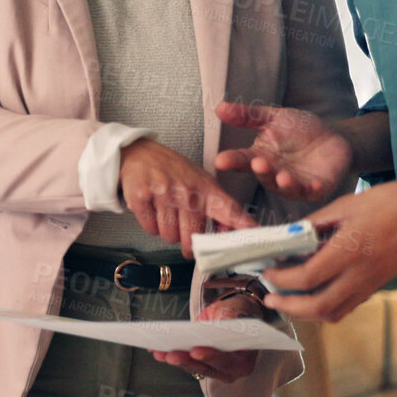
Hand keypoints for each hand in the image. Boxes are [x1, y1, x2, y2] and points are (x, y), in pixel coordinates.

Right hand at [118, 139, 256, 256]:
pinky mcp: (141, 197)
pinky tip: (152, 210)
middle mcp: (187, 191)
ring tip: (165, 213)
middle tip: (183, 231)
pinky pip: (150, 229)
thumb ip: (216, 208)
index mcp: (207, 188)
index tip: (256, 238)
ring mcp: (163, 193)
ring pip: (169, 236)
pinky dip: (150, 225)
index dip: (243, 227)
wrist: (139, 153)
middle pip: (191, 237)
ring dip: (166, 232)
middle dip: (186, 242)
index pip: (230, 211)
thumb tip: (228, 234)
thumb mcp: (200, 183)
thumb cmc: (173, 171)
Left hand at [149, 294, 262, 383]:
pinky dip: (171, 356)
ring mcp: (215, 370)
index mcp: (244, 359)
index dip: (211, 356)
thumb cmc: (237, 314)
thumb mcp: (237, 312)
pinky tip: (157, 350)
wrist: (232, 315)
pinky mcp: (200, 366)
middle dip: (186, 360)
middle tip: (171, 355)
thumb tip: (223, 324)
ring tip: (159, 352)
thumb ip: (232, 319)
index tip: (195, 351)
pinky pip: (185, 363)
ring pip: (193, 368)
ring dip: (175, 360)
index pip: (227, 361)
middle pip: (206, 368)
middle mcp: (230, 370)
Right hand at [213, 101, 352, 202]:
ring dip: (283, 183)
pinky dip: (312, 189)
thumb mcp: (273, 118)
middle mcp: (273, 174)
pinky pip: (313, 191)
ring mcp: (294, 184)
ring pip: (286, 188)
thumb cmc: (299, 129)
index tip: (221, 161)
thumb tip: (219, 107)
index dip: (231, 161)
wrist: (333, 136)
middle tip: (258, 163)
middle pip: (264, 176)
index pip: (242, 160)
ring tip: (283, 176)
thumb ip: (247, 116)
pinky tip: (313, 184)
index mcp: (260, 157)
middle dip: (262, 171)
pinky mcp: (316, 189)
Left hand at [261, 179, 396, 321]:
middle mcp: (360, 275)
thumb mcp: (348, 205)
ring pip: (333, 313)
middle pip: (318, 308)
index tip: (265, 271)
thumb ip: (316, 223)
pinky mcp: (378, 286)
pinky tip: (314, 293)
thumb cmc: (394, 202)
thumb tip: (287, 235)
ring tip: (287, 299)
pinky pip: (347, 306)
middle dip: (289, 307)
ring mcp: (371, 284)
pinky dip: (326, 307)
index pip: (306, 277)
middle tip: (270, 297)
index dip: (281, 279)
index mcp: (350, 251)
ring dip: (306, 312)